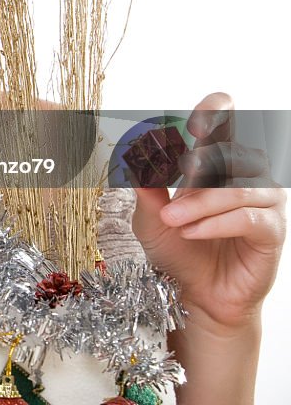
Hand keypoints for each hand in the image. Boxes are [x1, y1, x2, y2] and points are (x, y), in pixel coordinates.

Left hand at [130, 92, 286, 331]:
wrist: (194, 292)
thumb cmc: (177, 248)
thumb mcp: (150, 216)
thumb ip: (145, 186)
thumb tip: (135, 154)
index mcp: (216, 163)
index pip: (226, 123)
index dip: (216, 112)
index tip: (194, 122)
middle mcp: (244, 176)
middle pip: (234, 152)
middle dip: (203, 162)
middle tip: (179, 172)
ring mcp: (262, 203)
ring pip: (239, 187)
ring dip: (201, 202)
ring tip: (173, 219)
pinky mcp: (270, 231)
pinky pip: (249, 217)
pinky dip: (216, 223)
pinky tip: (192, 232)